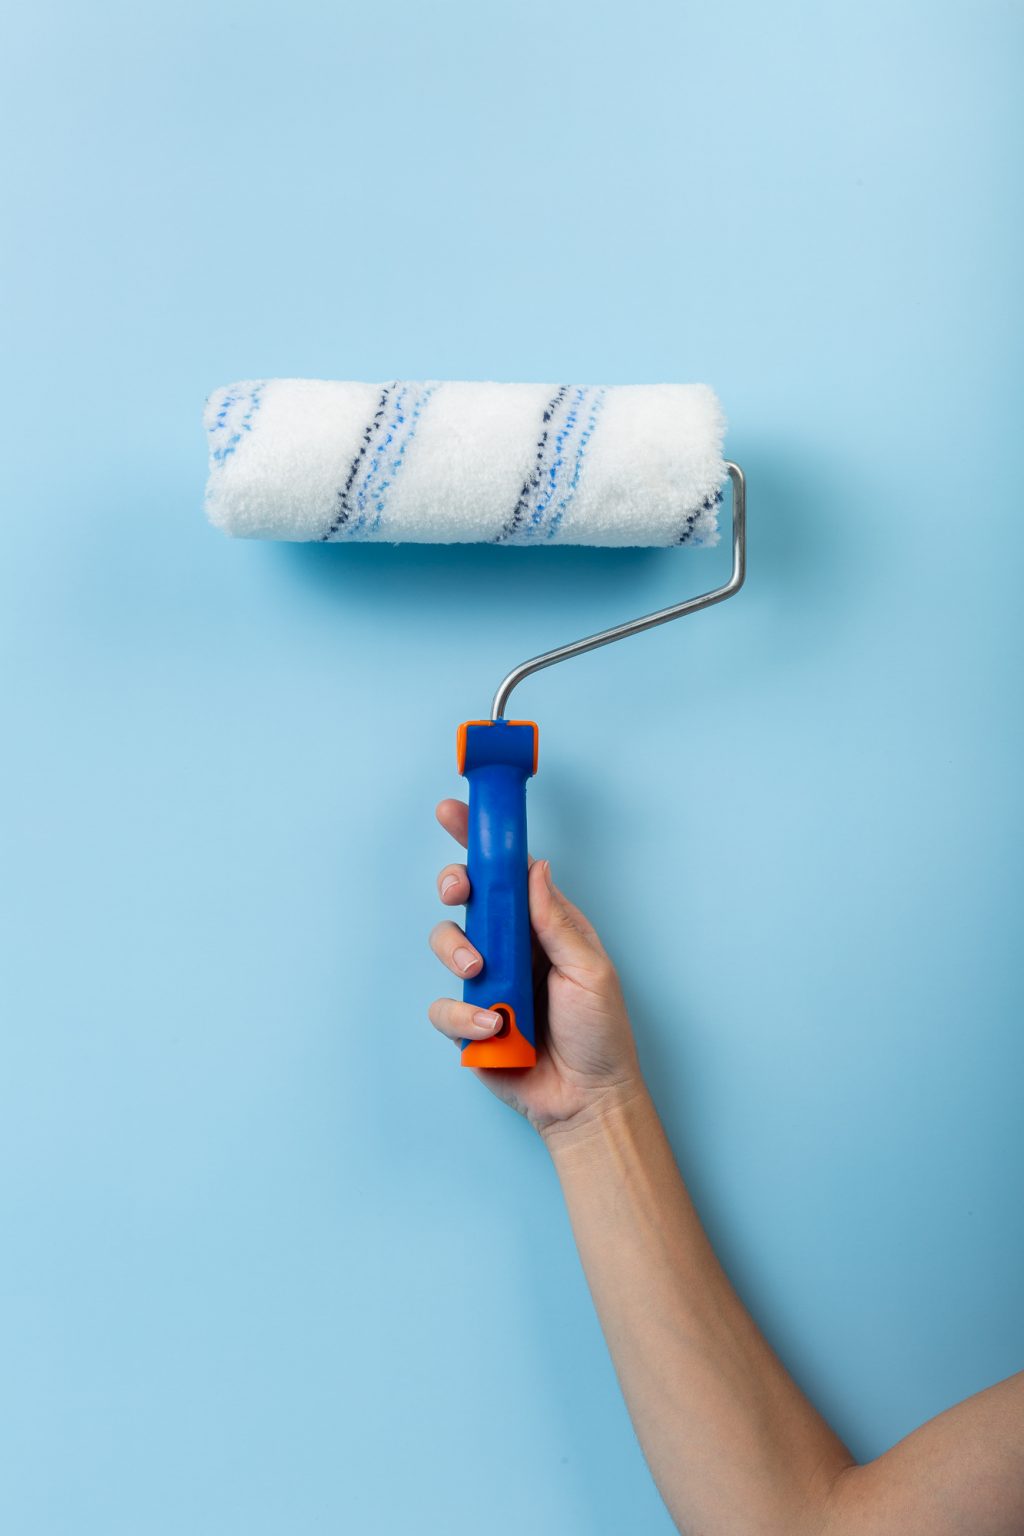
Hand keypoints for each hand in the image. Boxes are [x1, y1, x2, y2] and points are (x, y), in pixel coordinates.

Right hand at [428, 798, 643, 1137]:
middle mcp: (510, 949)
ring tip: (483, 976)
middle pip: (467, 899)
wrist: (589, 1100)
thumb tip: (535, 867)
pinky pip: (444, 1007)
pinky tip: (495, 1028)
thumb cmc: (600, 1035)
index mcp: (542, 928)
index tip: (454, 813)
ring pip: (446, 945)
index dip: (479, 843)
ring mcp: (485, 985)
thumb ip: (556, 921)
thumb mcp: (589, 970)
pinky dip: (465, 1016)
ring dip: (458, 953)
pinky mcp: (467, 1024)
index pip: (508, 875)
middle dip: (455, 885)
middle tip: (460, 891)